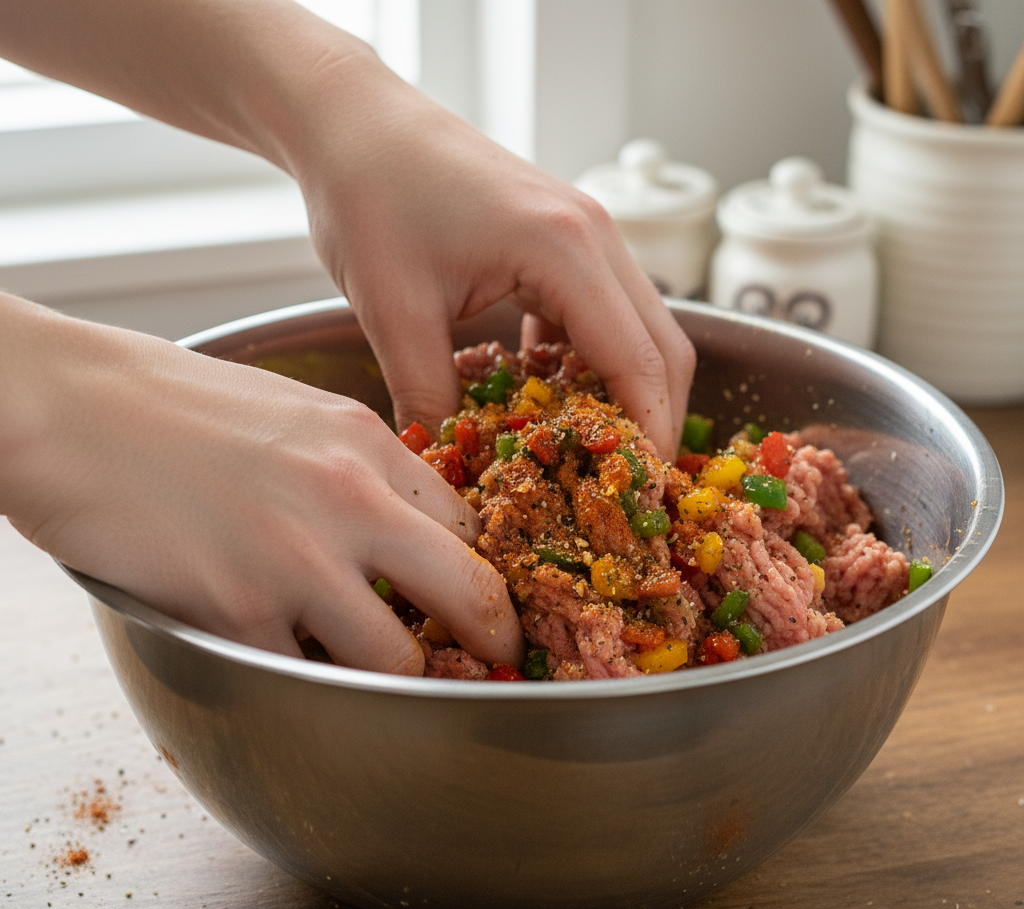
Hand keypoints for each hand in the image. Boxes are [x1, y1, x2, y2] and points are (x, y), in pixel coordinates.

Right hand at [1, 295, 522, 673]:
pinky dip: (303, 679)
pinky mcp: (236, 610)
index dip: (489, 570)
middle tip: (494, 662)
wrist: (60, 403)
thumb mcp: (291, 412)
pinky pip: (301, 676)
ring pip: (397, 661)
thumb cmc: (166, 403)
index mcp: (366, 442)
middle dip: (494, 640)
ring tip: (378, 675)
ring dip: (396, 678)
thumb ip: (357, 468)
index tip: (489, 600)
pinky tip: (287, 657)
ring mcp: (297, 559)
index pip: (471, 524)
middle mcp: (349, 499)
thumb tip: (399, 526)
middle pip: (470, 595)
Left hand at [287, 52, 695, 461]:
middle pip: (664, 348)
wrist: (352, 120)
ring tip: (586, 453)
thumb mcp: (393, 312)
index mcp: (566, 250)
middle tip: (621, 489)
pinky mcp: (564, 238)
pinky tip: (548, 396)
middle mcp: (595, 237)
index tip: (635, 500)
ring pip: (640, 330)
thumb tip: (447, 474)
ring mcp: (586, 233)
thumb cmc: (369, 196)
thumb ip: (428, 400)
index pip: (641, 363)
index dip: (647, 439)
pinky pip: (601, 313)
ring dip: (623, 393)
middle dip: (652, 423)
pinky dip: (590, 361)